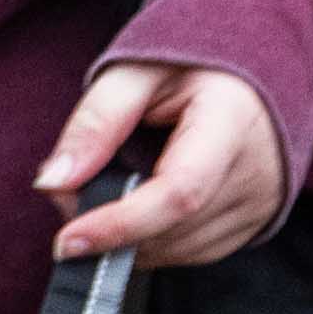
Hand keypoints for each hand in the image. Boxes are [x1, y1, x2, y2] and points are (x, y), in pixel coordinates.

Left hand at [36, 63, 287, 268]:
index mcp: (234, 121)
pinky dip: (150, 240)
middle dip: (107, 227)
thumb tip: (52, 183)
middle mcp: (256, 171)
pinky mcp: (253, 224)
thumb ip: (95, 122)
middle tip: (73, 192)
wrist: (258, 65)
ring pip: (173, 250)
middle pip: (168, 229)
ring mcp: (259, 204)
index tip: (66, 241)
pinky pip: (187, 253)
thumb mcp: (138, 71)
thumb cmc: (193, 60)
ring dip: (125, 237)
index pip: (177, 193)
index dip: (119, 225)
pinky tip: (140, 203)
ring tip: (107, 187)